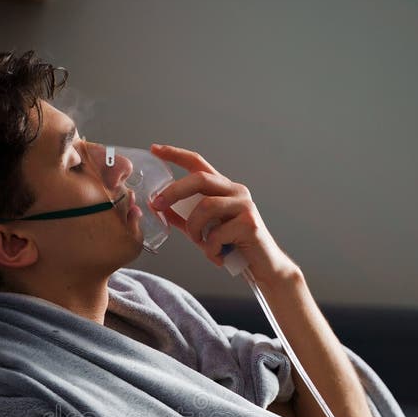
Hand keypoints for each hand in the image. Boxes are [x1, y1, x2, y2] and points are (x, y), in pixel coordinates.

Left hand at [150, 144, 297, 283]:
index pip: (198, 164)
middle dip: (174, 191)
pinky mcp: (250, 223)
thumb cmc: (232, 246)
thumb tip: (159, 208)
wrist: (262, 266)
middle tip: (157, 204)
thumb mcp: (203, 230)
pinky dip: (211, 248)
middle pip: (200, 179)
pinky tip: (217, 256)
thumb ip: (185, 218)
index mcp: (223, 189)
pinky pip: (217, 233)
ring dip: (194, 229)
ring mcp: (244, 205)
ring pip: (206, 207)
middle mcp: (235, 191)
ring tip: (200, 244)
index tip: (155, 149)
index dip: (176, 155)